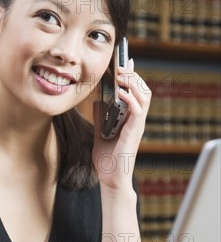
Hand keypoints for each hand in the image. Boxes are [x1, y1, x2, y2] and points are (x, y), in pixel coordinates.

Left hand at [92, 58, 151, 190]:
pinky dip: (131, 99)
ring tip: (121, 75)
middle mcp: (136, 120)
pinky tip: (121, 92)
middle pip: (143, 90)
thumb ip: (100, 118)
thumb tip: (97, 102)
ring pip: (144, 97)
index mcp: (130, 119)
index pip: (136, 92)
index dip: (132, 76)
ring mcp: (137, 126)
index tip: (126, 61)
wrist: (110, 180)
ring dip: (133, 83)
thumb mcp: (99, 133)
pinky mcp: (134, 133)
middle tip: (121, 65)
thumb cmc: (107, 161)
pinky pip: (138, 111)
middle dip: (133, 75)